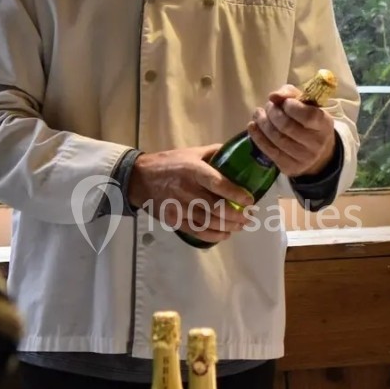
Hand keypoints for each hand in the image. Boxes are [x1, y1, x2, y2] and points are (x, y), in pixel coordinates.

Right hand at [128, 145, 254, 243]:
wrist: (139, 179)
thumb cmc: (169, 163)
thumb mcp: (191, 152)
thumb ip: (214, 153)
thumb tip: (237, 155)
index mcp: (193, 170)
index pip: (218, 184)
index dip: (236, 194)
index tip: (250, 200)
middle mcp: (187, 190)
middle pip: (216, 208)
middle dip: (237, 215)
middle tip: (249, 216)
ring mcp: (179, 207)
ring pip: (209, 222)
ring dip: (228, 227)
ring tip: (240, 225)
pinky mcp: (174, 220)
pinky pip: (197, 231)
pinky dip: (214, 235)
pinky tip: (225, 234)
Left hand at [249, 84, 336, 177]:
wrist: (317, 152)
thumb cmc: (309, 121)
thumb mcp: (306, 104)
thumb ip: (290, 94)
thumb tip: (273, 96)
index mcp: (324, 124)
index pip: (306, 115)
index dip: (290, 106)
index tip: (284, 102)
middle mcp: (316, 143)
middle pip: (286, 126)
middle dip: (272, 113)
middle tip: (268, 107)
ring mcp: (303, 157)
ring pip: (276, 138)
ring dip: (262, 123)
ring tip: (258, 114)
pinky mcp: (289, 167)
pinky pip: (269, 151)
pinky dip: (257, 136)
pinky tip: (253, 126)